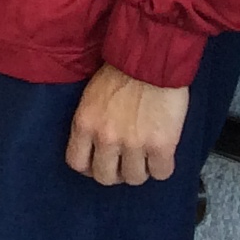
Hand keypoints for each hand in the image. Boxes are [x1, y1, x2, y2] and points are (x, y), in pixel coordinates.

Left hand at [67, 63, 191, 186]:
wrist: (151, 60)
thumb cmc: (121, 72)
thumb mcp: (91, 97)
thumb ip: (92, 123)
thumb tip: (97, 146)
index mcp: (85, 124)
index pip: (77, 163)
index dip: (90, 167)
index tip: (100, 162)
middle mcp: (106, 138)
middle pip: (106, 177)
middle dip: (116, 172)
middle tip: (126, 162)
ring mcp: (134, 144)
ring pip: (134, 179)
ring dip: (141, 170)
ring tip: (146, 156)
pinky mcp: (161, 145)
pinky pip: (161, 173)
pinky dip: (162, 167)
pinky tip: (162, 155)